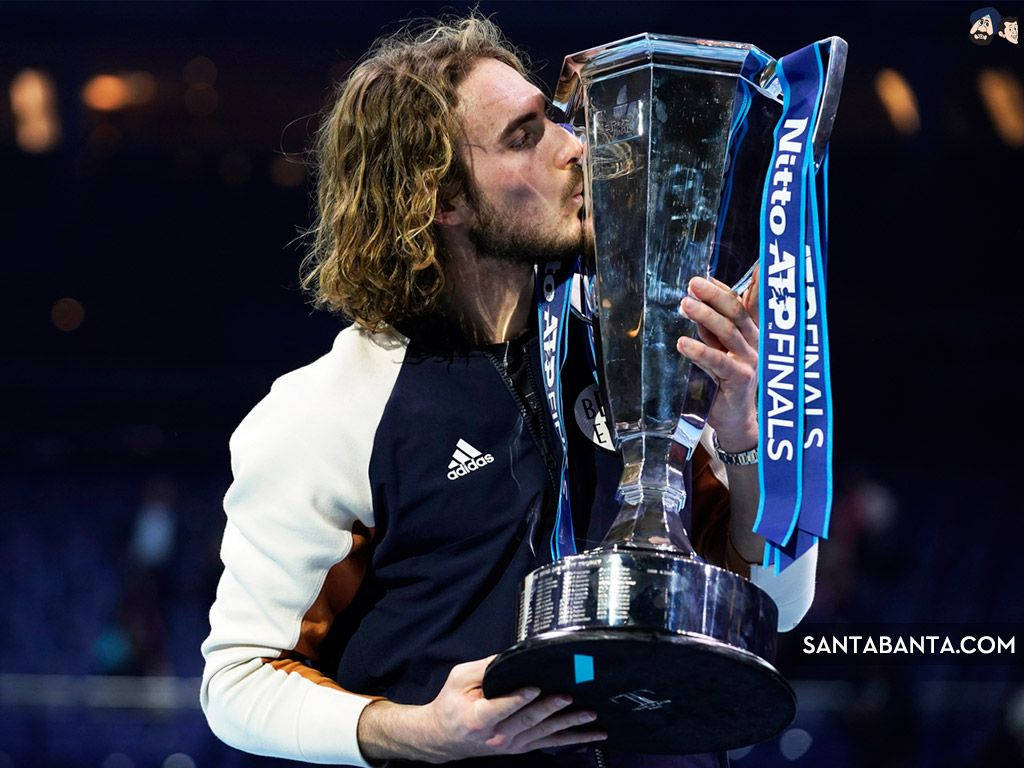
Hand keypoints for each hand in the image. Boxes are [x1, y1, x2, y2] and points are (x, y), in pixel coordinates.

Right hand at [357, 656, 605, 762]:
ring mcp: (512, 745)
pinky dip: (573, 739)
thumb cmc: (452, 703)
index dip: (518, 699)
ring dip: (568, 724)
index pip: (500, 708)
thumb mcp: (459, 679)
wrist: (444, 737)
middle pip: (527, 721)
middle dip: (549, 708)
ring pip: (544, 733)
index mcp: (478, 718)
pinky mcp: (522, 747)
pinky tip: (593, 734)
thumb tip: (514, 656)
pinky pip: (551, 743)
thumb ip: (485, 668)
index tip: (534, 688)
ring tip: (589, 715)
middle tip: (568, 696)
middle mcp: (497, 736)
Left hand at [677, 272, 758, 452]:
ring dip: (705, 315)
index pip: (739, 304)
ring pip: (727, 332)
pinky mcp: (740, 378)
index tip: (704, 276)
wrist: (735, 418)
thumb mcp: (718, 350)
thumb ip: (710, 331)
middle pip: (735, 312)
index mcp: (751, 333)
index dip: (722, 289)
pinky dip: (700, 349)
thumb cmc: (725, 382)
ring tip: (685, 304)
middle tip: (692, 284)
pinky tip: (683, 342)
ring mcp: (750, 360)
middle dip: (714, 295)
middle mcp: (755, 343)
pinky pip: (718, 360)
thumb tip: (693, 303)